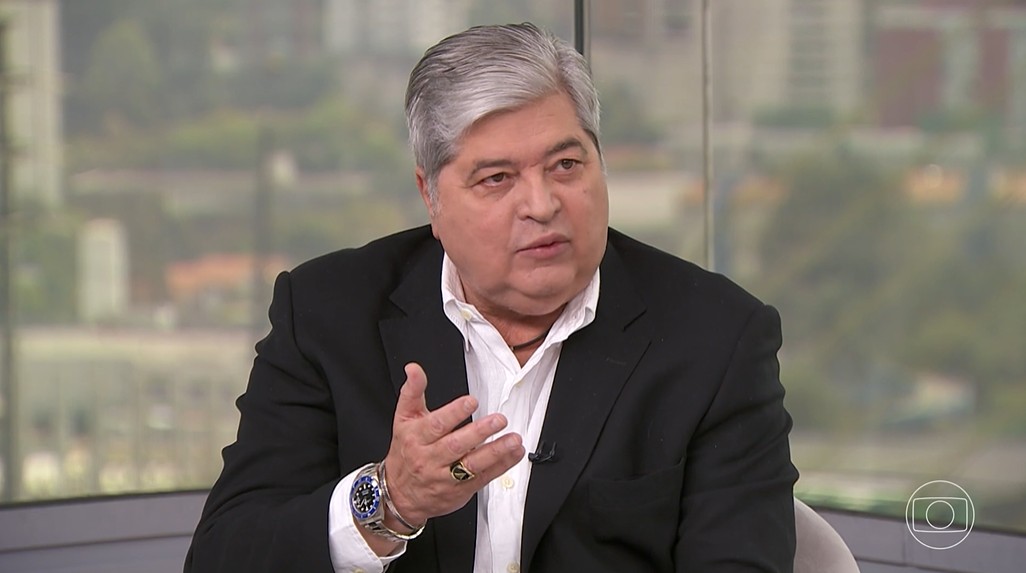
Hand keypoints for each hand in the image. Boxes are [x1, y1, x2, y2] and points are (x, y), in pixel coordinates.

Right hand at [381, 362, 525, 525]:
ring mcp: (445, 477)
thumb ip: (412, 392)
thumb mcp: (403, 420)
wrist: (399, 495)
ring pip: (473, 464)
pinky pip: (483, 478)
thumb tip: (414, 369)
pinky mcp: (459, 491)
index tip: (471, 402)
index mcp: (417, 437)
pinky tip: (514, 454)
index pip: (436, 424)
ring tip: (513, 439)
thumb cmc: (405, 453)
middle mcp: (430, 458)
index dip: (454, 412)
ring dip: (496, 451)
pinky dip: (501, 466)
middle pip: (456, 445)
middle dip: (480, 432)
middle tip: (499, 420)